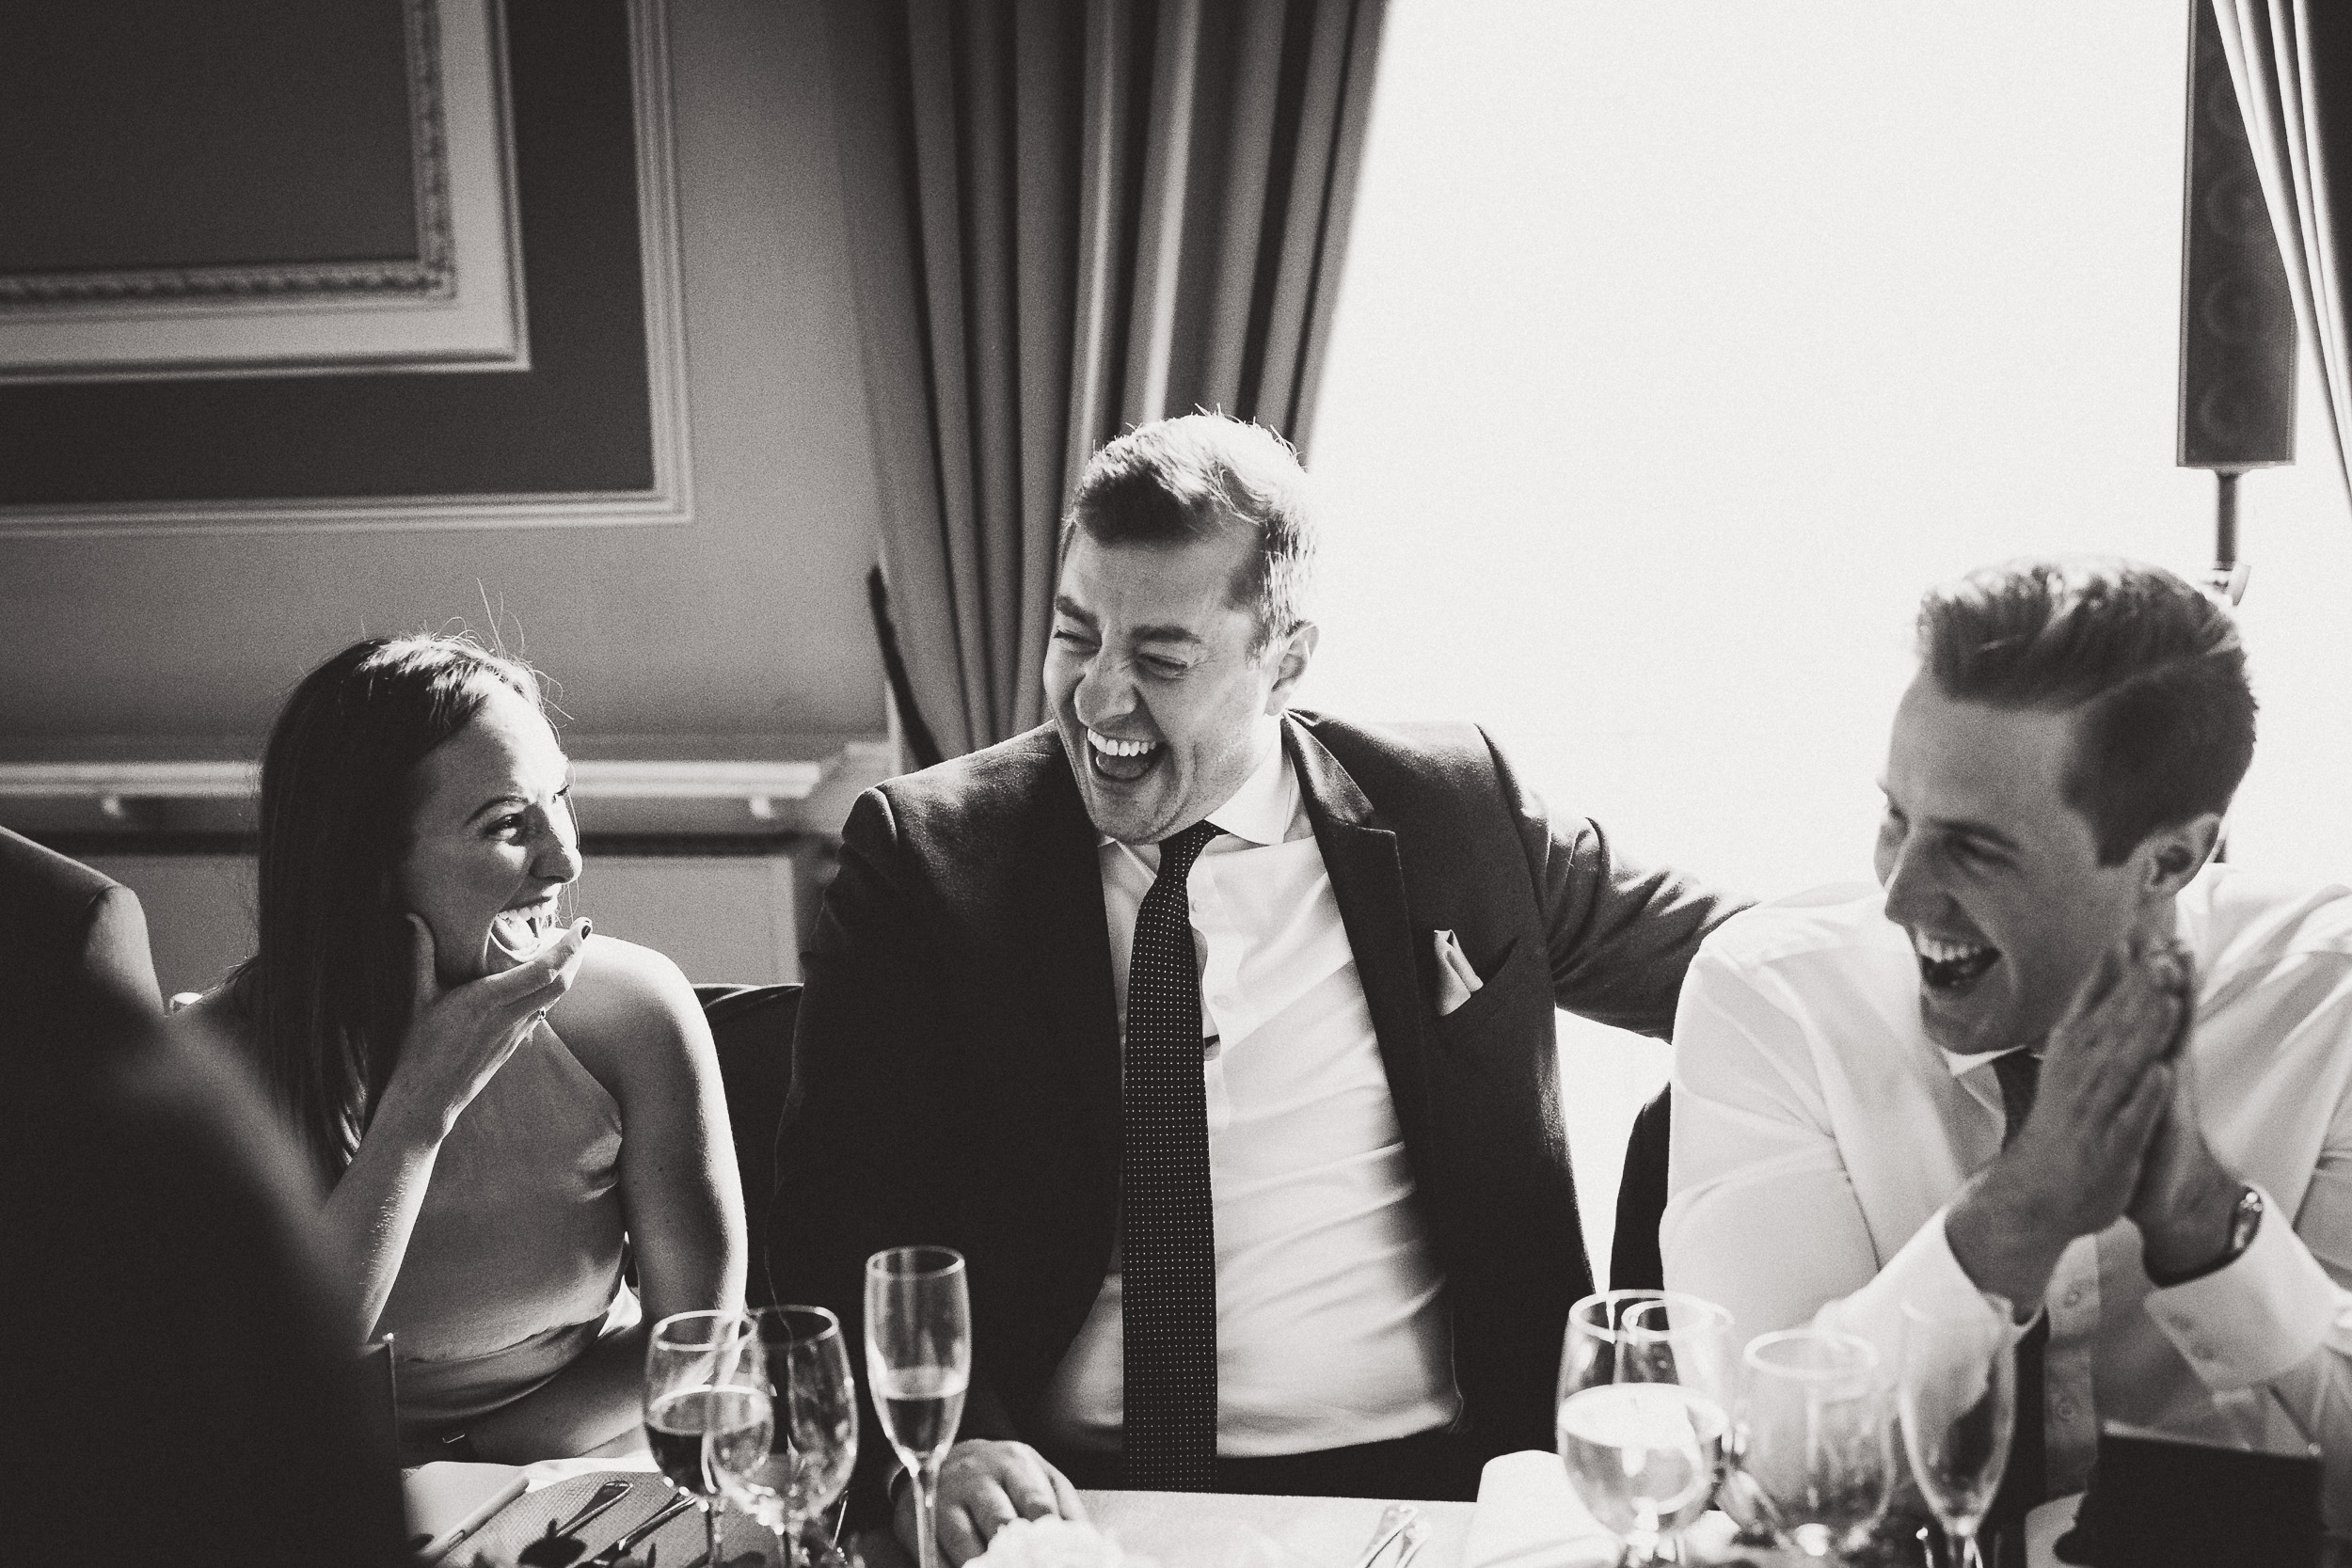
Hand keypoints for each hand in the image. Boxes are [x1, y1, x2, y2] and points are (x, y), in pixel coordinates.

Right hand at [387, 913, 590, 1137]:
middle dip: (577, 955)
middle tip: (583, 929)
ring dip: (567, 972)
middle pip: (560, 984)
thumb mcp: (417, 1000)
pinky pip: (542, 1011)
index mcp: (488, 1001)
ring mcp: (515, 1033)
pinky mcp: (514, 1044)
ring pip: (554, 998)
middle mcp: (509, 1016)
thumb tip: (412, 917)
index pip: (543, 971)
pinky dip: (551, 990)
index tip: (583, 925)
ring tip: (569, 948)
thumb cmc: (418, 1049)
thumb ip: (420, 956)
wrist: (428, 1100)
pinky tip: (545, 980)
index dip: (569, 948)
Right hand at [896, 1440, 1085, 1566]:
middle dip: (1016, 1553)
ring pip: (966, 1543)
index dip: (1047, 1536)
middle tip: (1026, 1565)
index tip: (1055, 1557)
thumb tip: (1085, 1539)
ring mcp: (945, 1497)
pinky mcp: (918, 1519)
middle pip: (1000, 1523)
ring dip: (984, 1564)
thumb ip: (1063, 1504)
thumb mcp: (1037, 1475)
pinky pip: (937, 1555)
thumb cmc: (1002, 1474)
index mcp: (1014, 1462)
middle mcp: (977, 1476)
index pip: (1037, 1503)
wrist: (947, 1458)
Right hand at [1948, 941, 2177, 1308]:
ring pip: (2122, 1067)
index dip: (2113, 972)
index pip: (2092, 1008)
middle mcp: (2078, 1079)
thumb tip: (2095, 976)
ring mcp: (2094, 1113)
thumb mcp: (2065, 1069)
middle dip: (2137, 991)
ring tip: (2166, 999)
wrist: (2035, 1195)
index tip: (2131, 935)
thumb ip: (2082, 1022)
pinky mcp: (2110, 1148)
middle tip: (2160, 952)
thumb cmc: (2059, 1129)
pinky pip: (2131, 1119)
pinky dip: (2146, 1097)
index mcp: (2069, 1058)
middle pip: (2111, 1028)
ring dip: (2144, 1033)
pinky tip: (2163, 1074)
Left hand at [2126, 970, 2244, 1278]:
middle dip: (2168, 983)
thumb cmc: (2131, 1132)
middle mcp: (2162, 1074)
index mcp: (2147, 1058)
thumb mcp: (2123, 1084)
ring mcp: (2164, 1103)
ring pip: (2170, 1056)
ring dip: (2172, 1020)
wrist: (2158, 1194)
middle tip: (2170, 940)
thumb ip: (2118, 1045)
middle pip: (2167, 1022)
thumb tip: (2106, 1008)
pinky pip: (2161, 1113)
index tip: (2145, 933)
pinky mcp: (2160, 1136)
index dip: (2148, 976)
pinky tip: (2165, 1070)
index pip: (2149, 1009)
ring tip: (2174, 981)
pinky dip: (2160, 1091)